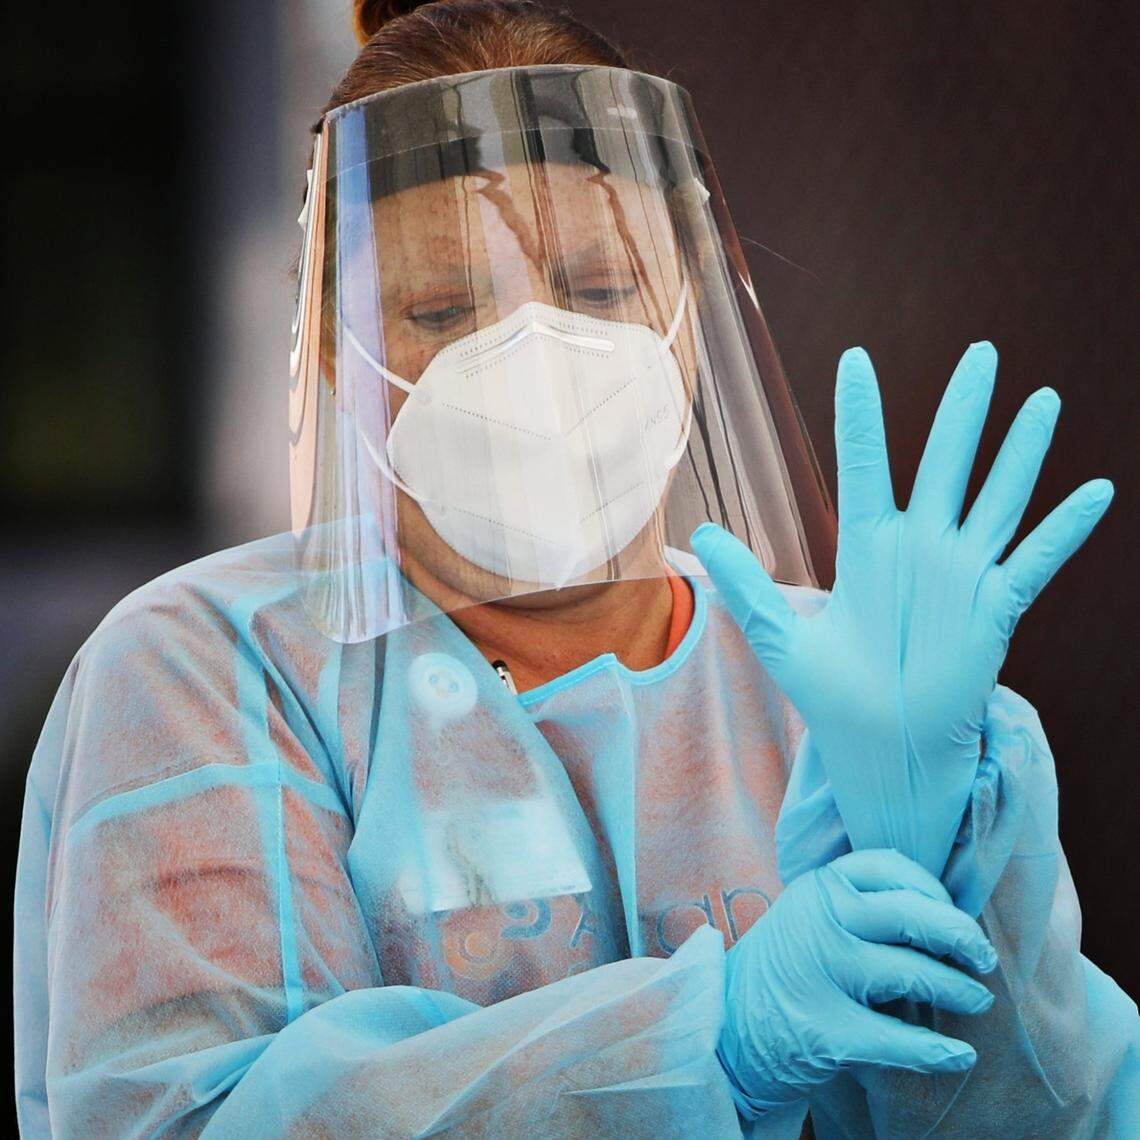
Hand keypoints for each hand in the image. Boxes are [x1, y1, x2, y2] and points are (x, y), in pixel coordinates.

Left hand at [693, 343, 1111, 872]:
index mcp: (866, 547)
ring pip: (997, 497)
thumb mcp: (779, 637)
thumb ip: (747, 584)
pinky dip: (1065, 529)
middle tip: (982, 351)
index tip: (856, 357)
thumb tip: (701, 535)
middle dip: (963, 409)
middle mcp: (918, 548)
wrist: (881, 749)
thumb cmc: (831, 696)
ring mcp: (961, 574)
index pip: (865, 463)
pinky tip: (1097, 491)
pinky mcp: (995, 608)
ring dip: (1021, 451)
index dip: (861, 412)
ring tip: (1043, 399)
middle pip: (945, 461)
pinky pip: (1035, 560)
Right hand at [717, 849, 996, 1115]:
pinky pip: (896, 1039)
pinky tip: (959, 1055)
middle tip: (984, 959)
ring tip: (977, 999)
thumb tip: (938, 911)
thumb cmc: (783, 968)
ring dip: (959, 990)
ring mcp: (822, 972)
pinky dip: (936, 1050)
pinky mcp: (824, 1028)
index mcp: (819, 886)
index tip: (952, 913)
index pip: (891, 867)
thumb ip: (855, 904)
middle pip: (912, 915)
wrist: (723, 1026)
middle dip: (961, 937)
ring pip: (913, 973)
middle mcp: (821, 919)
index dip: (934, 890)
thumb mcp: (807, 916)